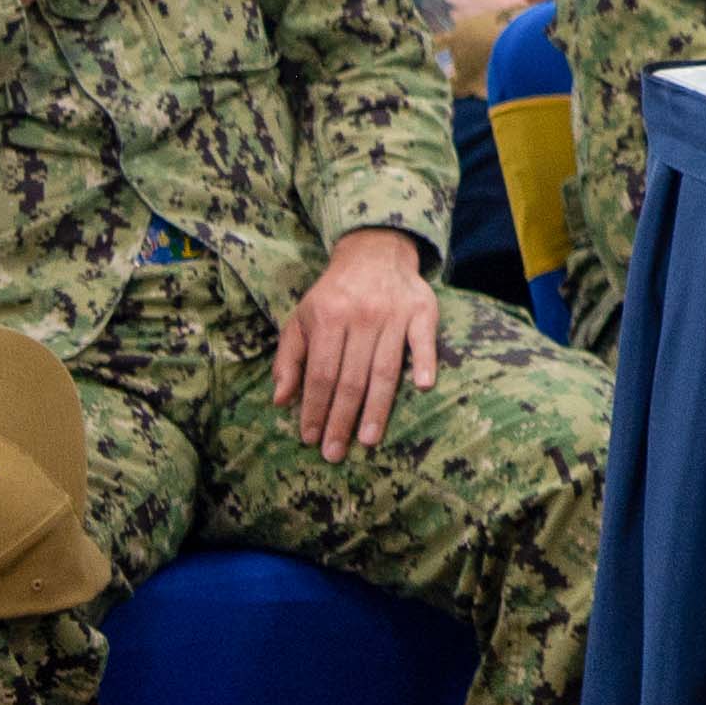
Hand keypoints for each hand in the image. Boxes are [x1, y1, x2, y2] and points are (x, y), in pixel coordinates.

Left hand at [271, 227, 440, 459]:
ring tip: (368, 440)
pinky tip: (422, 387)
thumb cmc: (334, 294)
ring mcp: (394, 314)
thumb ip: (289, 359)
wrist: (374, 251)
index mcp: (327, 317)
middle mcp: (360, 316)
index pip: (321, 373)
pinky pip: (424, 341)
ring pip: (384, 369)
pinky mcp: (422, 310)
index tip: (310, 438)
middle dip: (341, 419)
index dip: (315, 408)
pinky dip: (423, 362)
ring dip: (376, 408)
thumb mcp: (301, 319)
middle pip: (351, 377)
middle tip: (336, 453)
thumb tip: (281, 401)